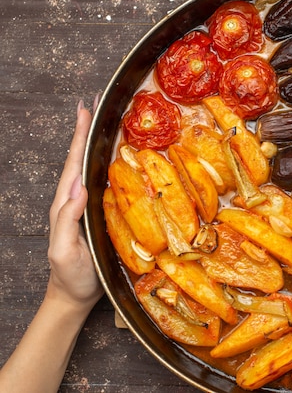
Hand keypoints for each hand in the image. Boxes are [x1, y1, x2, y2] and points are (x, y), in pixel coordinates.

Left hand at [0, 99, 104, 392]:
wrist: (74, 297)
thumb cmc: (71, 277)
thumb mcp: (64, 250)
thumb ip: (66, 221)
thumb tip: (79, 188)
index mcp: (66, 205)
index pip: (72, 165)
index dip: (79, 138)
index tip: (84, 112)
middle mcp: (75, 201)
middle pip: (80, 160)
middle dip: (85, 132)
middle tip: (94, 106)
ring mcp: (87, 207)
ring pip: (90, 169)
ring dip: (95, 144)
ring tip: (102, 122)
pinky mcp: (98, 215)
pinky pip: (102, 184)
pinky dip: (106, 166)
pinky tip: (115, 159)